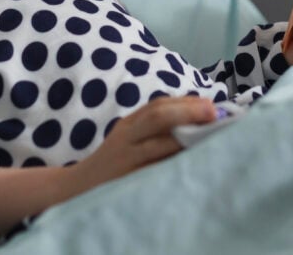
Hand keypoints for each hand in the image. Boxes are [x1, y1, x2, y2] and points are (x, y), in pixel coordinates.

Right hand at [73, 96, 215, 189]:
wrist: (77, 190)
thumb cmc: (115, 164)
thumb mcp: (129, 140)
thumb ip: (155, 130)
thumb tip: (200, 121)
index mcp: (129, 125)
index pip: (158, 106)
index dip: (186, 102)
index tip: (211, 104)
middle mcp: (126, 138)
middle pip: (157, 117)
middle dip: (188, 112)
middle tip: (214, 113)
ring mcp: (126, 160)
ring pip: (159, 144)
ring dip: (188, 139)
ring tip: (211, 136)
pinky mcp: (128, 182)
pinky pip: (155, 172)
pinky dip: (175, 166)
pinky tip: (193, 165)